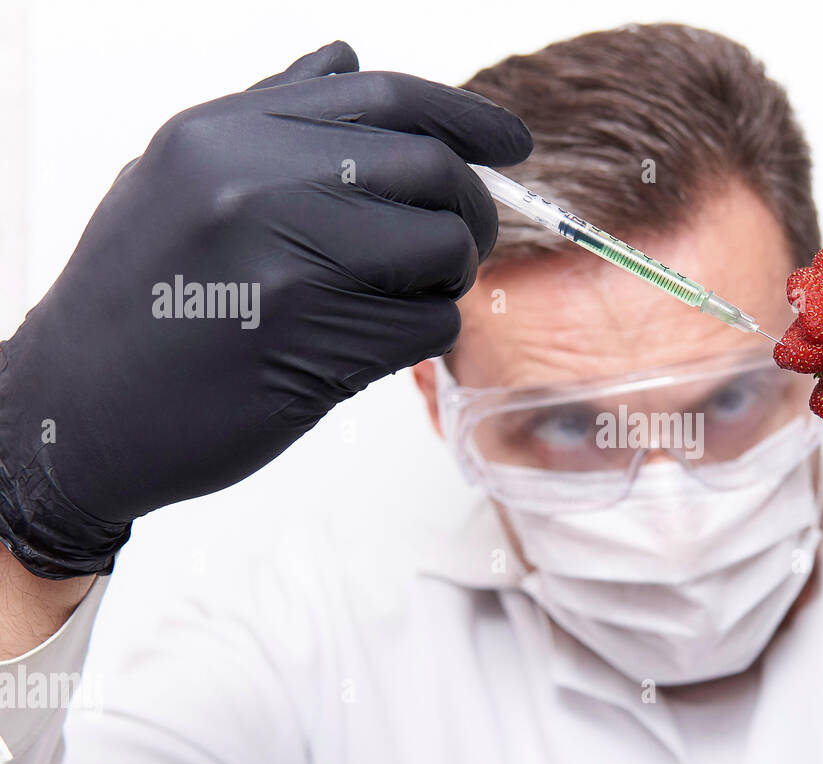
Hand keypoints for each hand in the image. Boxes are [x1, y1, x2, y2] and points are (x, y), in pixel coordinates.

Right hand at [0, 42, 531, 578]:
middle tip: (462, 244)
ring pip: (443, 250)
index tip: (512, 142)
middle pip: (433, 171)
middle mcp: (257, 182)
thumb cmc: (134, 300)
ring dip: (444, 281)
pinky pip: (429, 325)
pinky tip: (366, 346)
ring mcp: (289, 262)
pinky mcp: (317, 343)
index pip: (385, 97)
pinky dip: (419, 337)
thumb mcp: (178, 179)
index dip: (466, 117)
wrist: (76, 412)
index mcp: (224, 133)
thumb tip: (349, 58)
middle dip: (471, 211)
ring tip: (396, 299)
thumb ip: (270, 117)